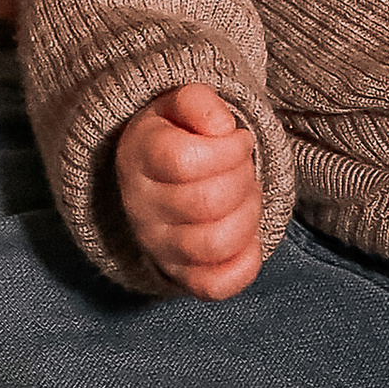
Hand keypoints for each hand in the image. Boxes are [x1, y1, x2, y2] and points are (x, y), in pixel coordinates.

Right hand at [116, 84, 262, 297]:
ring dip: (249, 215)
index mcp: (138, 157)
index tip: (239, 138)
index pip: (186, 161)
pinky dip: (246, 262)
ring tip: (247, 195)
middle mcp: (141, 207)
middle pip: (208, 202)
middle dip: (244, 178)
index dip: (229, 149)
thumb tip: (222, 128)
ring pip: (216, 244)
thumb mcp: (178, 102)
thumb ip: (199, 101)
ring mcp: (158, 246)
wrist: (151, 175)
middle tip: (245, 165)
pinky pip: (217, 285)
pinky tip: (247, 235)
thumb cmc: (174, 133)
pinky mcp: (180, 276)